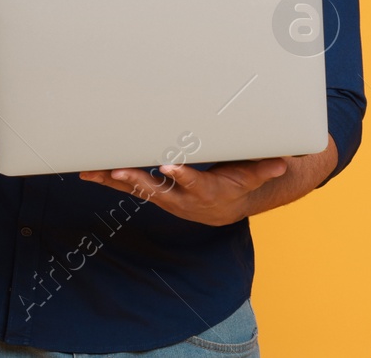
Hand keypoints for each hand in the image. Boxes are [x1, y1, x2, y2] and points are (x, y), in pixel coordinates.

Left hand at [79, 158, 287, 226]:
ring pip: (135, 188)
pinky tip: (88, 170)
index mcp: (205, 191)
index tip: (170, 167)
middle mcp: (180, 197)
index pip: (194, 183)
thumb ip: (264, 168)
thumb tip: (282, 162)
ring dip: (113, 180)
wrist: (221, 208)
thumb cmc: (236, 184)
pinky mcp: (151, 191)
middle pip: (155, 189)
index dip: (182, 177)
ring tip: (91, 171)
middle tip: (118, 171)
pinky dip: (107, 177)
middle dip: (136, 181)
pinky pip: (126, 185)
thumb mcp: (253, 176)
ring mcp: (162, 196)